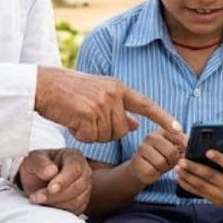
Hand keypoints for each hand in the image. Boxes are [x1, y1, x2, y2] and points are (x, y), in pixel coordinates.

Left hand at [18, 148, 91, 214]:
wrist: (35, 181)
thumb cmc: (36, 167)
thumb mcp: (32, 160)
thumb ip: (40, 163)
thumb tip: (51, 171)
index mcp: (74, 156)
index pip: (75, 168)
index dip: (63, 180)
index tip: (50, 188)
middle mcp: (84, 172)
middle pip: (77, 186)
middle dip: (56, 195)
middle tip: (36, 197)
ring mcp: (85, 188)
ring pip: (77, 200)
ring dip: (55, 203)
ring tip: (37, 200)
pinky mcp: (81, 203)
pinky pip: (75, 210)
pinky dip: (59, 210)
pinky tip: (46, 205)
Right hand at [35, 67, 177, 142]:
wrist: (43, 85)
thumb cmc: (68, 91)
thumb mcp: (98, 94)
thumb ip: (117, 107)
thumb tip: (135, 124)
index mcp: (117, 87)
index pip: (146, 104)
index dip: (163, 118)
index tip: (178, 130)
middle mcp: (113, 94)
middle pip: (121, 130)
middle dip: (106, 132)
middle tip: (87, 119)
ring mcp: (101, 104)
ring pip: (107, 136)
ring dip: (92, 134)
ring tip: (78, 118)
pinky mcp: (88, 114)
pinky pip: (92, 137)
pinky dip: (81, 135)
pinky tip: (72, 122)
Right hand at [129, 128, 186, 184]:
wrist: (143, 167)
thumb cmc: (163, 157)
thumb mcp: (175, 148)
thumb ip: (185, 143)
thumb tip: (190, 144)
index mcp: (163, 130)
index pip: (180, 139)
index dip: (182, 150)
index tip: (178, 152)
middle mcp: (150, 136)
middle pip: (171, 152)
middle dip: (173, 161)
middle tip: (168, 161)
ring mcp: (141, 148)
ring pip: (160, 163)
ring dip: (163, 168)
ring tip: (160, 166)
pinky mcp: (136, 162)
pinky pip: (151, 171)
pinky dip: (155, 174)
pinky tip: (152, 171)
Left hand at [174, 142, 222, 211]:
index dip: (219, 159)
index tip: (207, 151)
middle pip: (211, 176)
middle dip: (195, 168)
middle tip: (182, 160)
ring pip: (203, 186)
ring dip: (188, 177)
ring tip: (177, 168)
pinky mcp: (217, 202)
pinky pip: (200, 194)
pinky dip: (188, 187)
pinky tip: (180, 179)